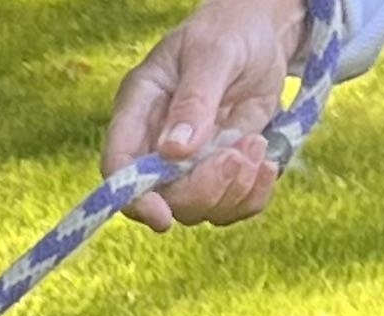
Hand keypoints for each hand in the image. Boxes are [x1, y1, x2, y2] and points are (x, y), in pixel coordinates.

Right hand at [104, 0, 308, 229]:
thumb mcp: (214, 53)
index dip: (134, 199)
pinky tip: (265, 161)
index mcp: (139, 112)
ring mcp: (188, 165)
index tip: (163, 217)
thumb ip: (194, 99)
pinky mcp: (219, 173)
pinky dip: (253, 194)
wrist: (263, 34)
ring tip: (256, 144)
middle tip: (239, 155)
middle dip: (204, 188)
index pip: (119, 168)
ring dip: (234, 188)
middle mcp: (156, 147)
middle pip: (164, 197)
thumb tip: (174, 151)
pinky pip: (231, 207)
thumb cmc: (229, 31)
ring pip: (199, 209)